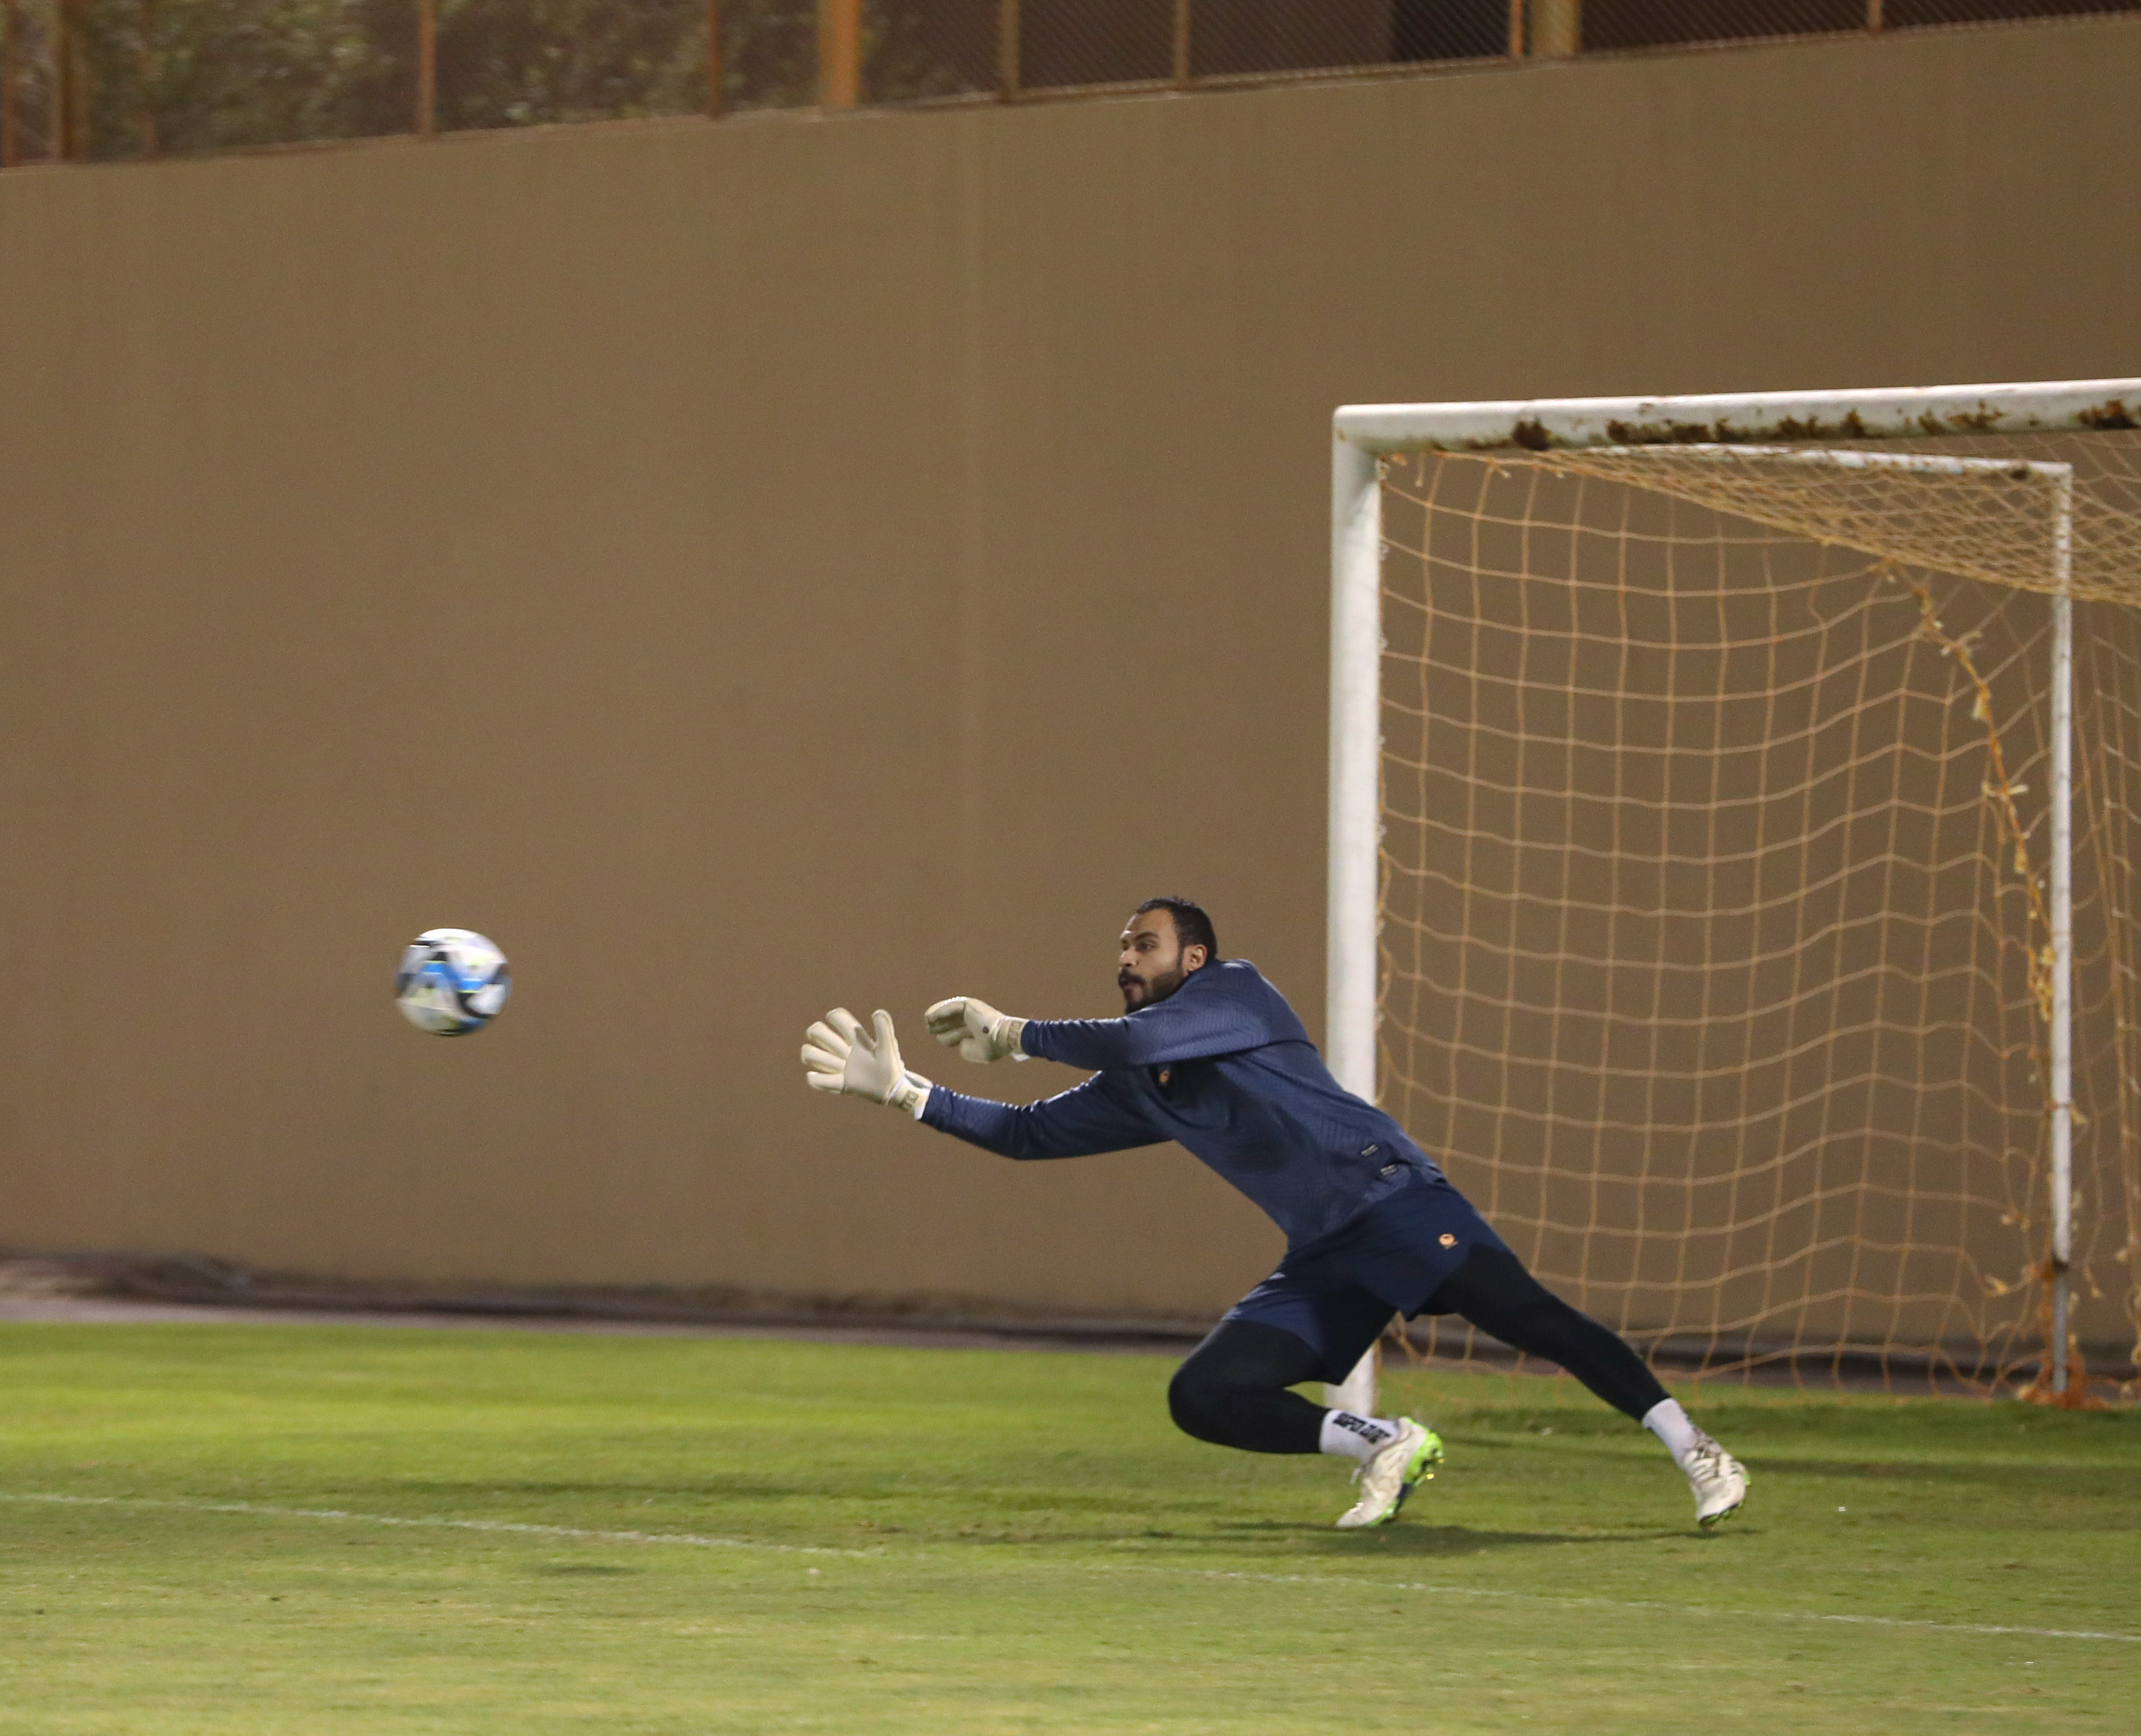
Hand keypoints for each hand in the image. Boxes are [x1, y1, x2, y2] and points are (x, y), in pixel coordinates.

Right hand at [802, 1008, 931, 1114]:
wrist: (893, 1090)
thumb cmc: (891, 1066)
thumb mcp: (888, 1047)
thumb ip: (884, 1029)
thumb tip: (877, 1012)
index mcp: (857, 1039)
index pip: (838, 1018)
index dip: (834, 1017)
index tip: (838, 1023)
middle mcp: (845, 1050)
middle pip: (818, 1032)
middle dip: (820, 1035)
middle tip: (839, 1049)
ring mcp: (840, 1067)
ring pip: (811, 1054)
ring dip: (817, 1058)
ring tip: (835, 1066)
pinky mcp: (840, 1084)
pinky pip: (818, 1081)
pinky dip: (816, 1080)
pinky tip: (826, 1079)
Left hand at [924, 996, 1027, 1063]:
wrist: (1002, 1037)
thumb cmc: (992, 1046)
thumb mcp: (977, 1052)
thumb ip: (966, 1049)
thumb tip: (959, 1044)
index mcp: (975, 1029)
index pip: (956, 1031)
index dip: (946, 1034)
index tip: (938, 1037)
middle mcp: (972, 1019)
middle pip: (950, 1021)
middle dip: (939, 1025)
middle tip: (929, 1028)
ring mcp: (971, 1011)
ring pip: (949, 1012)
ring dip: (937, 1016)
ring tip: (927, 1021)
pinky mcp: (969, 1004)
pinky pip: (951, 1006)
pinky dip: (940, 1011)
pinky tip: (930, 1017)